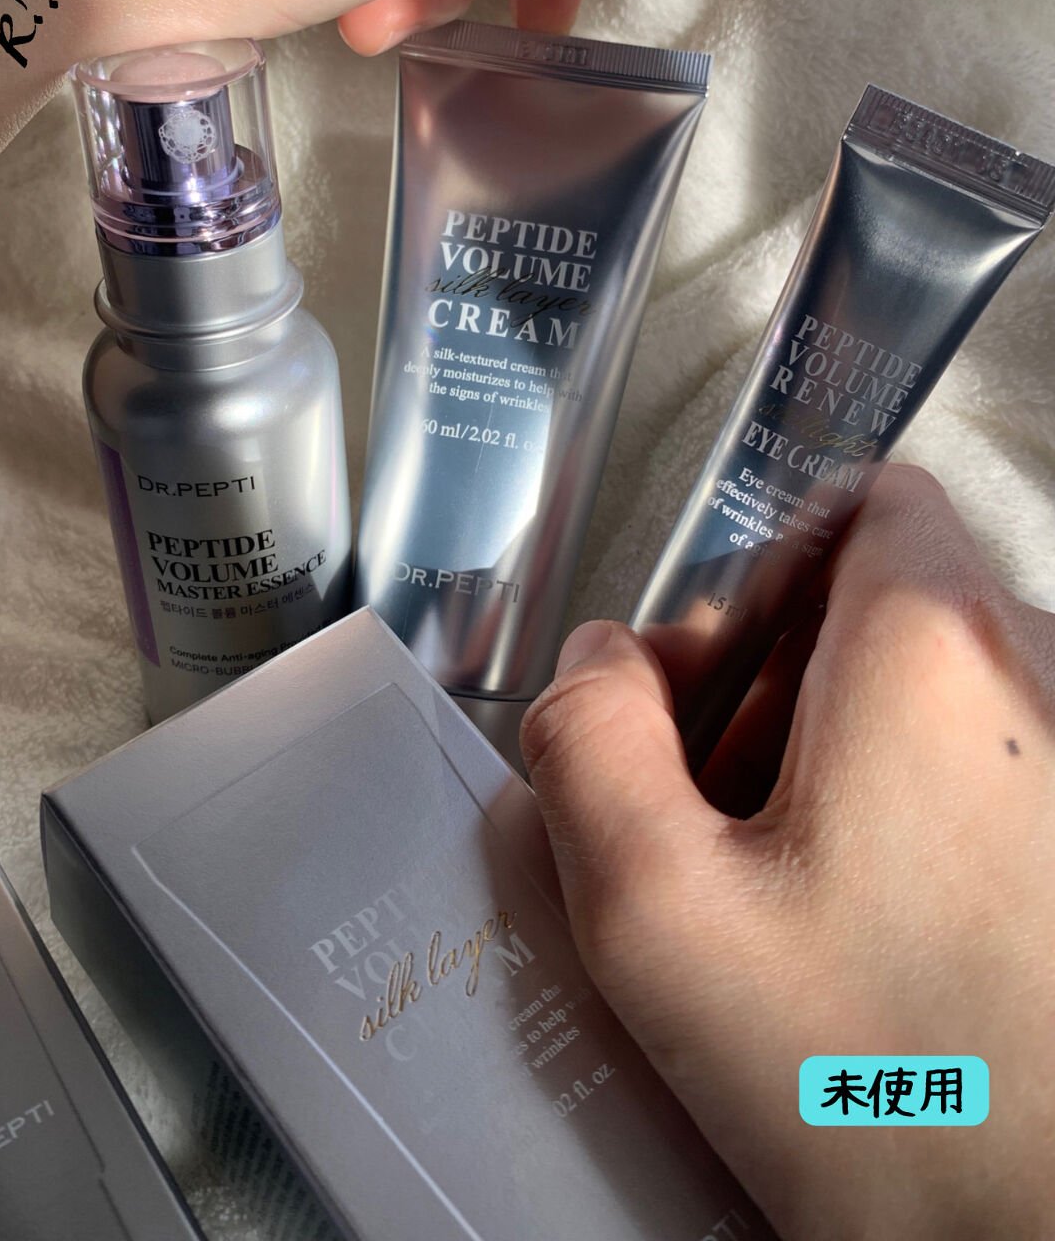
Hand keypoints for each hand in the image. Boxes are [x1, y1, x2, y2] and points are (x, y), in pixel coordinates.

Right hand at [522, 464, 1054, 1239]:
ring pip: (941, 695)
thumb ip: (587, 747)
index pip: (866, 495)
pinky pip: (992, 770)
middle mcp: (1040, 680)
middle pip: (888, 602)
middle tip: (718, 807)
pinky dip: (918, 812)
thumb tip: (592, 672)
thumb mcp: (662, 915)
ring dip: (847, 758)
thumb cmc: (903, 1102)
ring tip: (792, 888)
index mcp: (932, 652)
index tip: (713, 671)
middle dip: (780, 681)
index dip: (763, 567)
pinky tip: (873, 930)